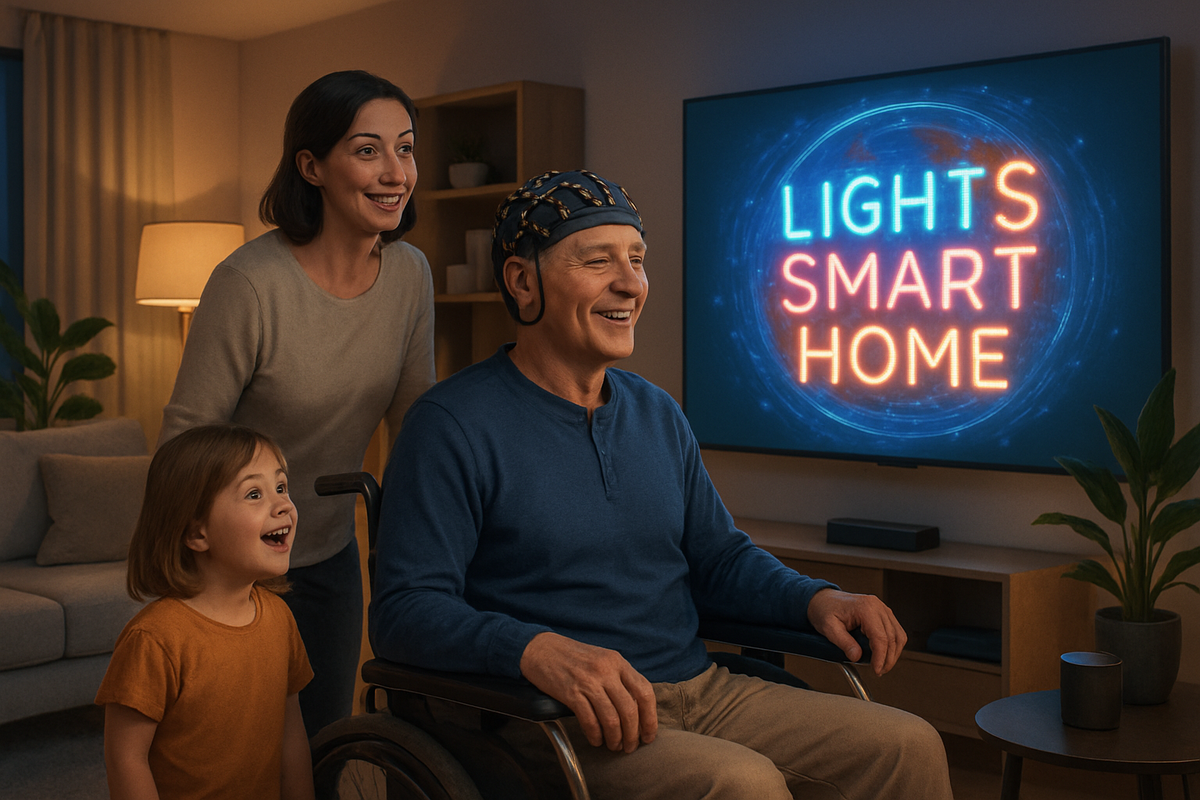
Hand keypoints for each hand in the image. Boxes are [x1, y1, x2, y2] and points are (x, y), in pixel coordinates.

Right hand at [519, 632, 656, 752]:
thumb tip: (636, 708)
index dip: (650, 717)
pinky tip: (596, 740)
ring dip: (615, 738)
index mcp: (617, 662)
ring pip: (611, 718)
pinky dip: (595, 735)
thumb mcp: (602, 660)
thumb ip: (619, 678)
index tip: (649, 734)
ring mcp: (588, 681)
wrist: (540, 649)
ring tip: (613, 746)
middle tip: (630, 747)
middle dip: (633, 734)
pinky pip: (589, 720)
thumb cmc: (573, 657)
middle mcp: (606, 670)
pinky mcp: (571, 692)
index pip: (644, 692)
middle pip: (629, 710)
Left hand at [806, 588, 906, 675]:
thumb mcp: (829, 627)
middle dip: (888, 658)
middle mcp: (877, 606)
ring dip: (893, 653)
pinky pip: (896, 632)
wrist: (823, 600)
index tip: (876, 670)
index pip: (880, 637)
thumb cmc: (825, 610)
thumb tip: (856, 657)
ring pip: (898, 635)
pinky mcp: (883, 614)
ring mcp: (882, 609)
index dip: (881, 657)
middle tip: (879, 671)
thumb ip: (843, 642)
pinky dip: (893, 645)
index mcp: (865, 608)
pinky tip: (884, 654)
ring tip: (882, 666)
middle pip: (892, 638)